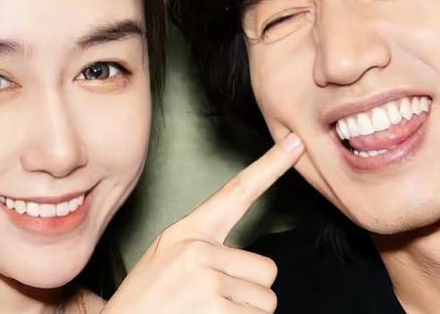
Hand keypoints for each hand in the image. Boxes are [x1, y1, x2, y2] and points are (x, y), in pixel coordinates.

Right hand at [102, 133, 303, 313]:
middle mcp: (198, 250)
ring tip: (207, 313)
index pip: (237, 192)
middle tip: (215, 302)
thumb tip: (244, 263)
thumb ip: (205, 250)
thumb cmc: (144, 304)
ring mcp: (206, 280)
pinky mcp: (214, 309)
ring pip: (265, 300)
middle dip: (250, 292)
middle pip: (267, 270)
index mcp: (188, 233)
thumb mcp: (166, 260)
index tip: (295, 142)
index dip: (270, 166)